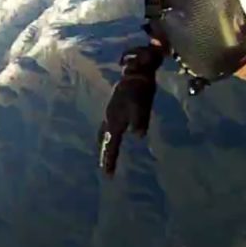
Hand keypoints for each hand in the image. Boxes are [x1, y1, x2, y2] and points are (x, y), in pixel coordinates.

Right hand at [97, 45, 162, 177]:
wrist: (136, 70)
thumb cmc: (140, 88)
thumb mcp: (141, 105)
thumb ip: (140, 120)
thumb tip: (139, 135)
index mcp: (114, 121)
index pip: (111, 145)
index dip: (110, 160)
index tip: (108, 176)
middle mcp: (110, 118)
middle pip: (105, 141)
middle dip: (105, 154)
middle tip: (105, 168)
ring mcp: (111, 112)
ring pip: (104, 132)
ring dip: (105, 144)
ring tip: (105, 153)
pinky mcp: (115, 107)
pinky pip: (108, 125)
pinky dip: (107, 134)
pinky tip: (111, 132)